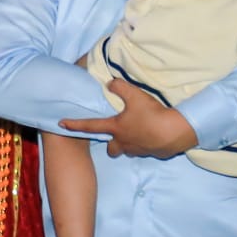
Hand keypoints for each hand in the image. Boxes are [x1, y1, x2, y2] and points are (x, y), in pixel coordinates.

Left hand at [60, 78, 198, 158]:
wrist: (175, 132)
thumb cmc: (151, 115)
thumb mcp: (134, 95)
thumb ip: (119, 87)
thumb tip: (110, 83)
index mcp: (116, 128)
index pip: (90, 126)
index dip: (74, 124)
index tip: (61, 124)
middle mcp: (124, 142)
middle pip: (112, 149)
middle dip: (110, 143)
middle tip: (114, 134)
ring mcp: (138, 150)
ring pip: (128, 150)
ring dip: (128, 143)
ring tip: (135, 132)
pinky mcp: (152, 153)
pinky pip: (143, 150)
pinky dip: (144, 143)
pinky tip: (151, 135)